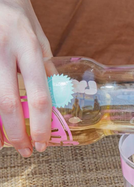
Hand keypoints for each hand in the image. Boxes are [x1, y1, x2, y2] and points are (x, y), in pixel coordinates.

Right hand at [0, 0, 51, 156]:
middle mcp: (3, 50)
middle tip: (24, 151)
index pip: (39, 95)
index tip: (42, 144)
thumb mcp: (38, 37)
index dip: (41, 125)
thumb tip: (55, 94)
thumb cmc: (17, 15)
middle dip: (16, 134)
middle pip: (9, 104)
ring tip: (5, 144)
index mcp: (28, 47)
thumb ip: (45, 66)